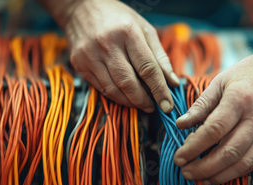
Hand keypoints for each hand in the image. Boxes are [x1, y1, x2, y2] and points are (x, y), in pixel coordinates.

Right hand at [63, 0, 178, 112]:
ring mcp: (90, 55)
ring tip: (141, 104)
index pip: (147, 68)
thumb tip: (172, 82)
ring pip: (113, 89)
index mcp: (128, 32)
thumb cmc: (118, 17)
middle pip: (129, 82)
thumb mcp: (144, 29)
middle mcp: (107, 44)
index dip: (159, 90)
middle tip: (154, 107)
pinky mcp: (80, 64)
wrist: (81, 7)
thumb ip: (160, 56)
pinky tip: (125, 97)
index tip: (167, 105)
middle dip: (143, 100)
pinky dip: (115, 96)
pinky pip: (100, 88)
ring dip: (130, 102)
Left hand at [174, 51, 252, 184]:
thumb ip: (201, 105)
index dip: (194, 147)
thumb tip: (181, 125)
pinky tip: (218, 175)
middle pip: (228, 151)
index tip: (179, 156)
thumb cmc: (250, 73)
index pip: (214, 130)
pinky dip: (234, 173)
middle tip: (185, 172)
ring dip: (218, 176)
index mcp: (240, 99)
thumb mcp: (221, 81)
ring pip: (243, 163)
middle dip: (204, 167)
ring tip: (199, 179)